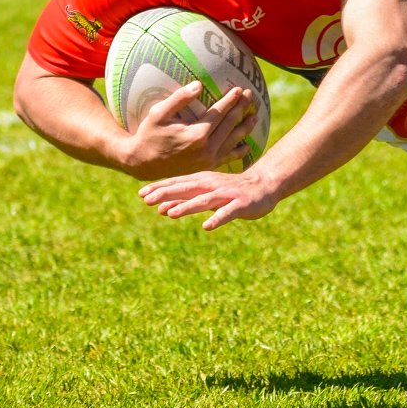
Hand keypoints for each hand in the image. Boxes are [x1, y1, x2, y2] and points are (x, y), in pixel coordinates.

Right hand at [117, 82, 255, 180]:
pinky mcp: (207, 167)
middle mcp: (206, 148)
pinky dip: (240, 151)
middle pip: (230, 125)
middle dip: (242, 108)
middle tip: (251, 95)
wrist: (142, 164)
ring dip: (245, 128)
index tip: (240, 89)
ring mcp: (208, 159)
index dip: (230, 100)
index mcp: (196, 134)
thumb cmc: (148, 135)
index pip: (219, 113)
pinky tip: (248, 145)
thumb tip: (198, 84)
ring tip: (255, 116)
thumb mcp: (158, 114)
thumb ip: (179, 99)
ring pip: (233, 141)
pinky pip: (228, 158)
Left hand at [138, 169, 279, 230]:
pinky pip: (227, 213)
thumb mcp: (206, 195)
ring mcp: (226, 194)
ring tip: (170, 213)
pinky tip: (207, 226)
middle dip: (166, 193)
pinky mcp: (240, 204)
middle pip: (186, 189)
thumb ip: (186, 201)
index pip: (177, 183)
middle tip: (147, 200)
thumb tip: (161, 209)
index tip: (141, 194)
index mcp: (202, 181)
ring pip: (204, 200)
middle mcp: (212, 185)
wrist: (264, 184)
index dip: (159, 188)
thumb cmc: (231, 191)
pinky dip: (217, 218)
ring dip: (187, 206)